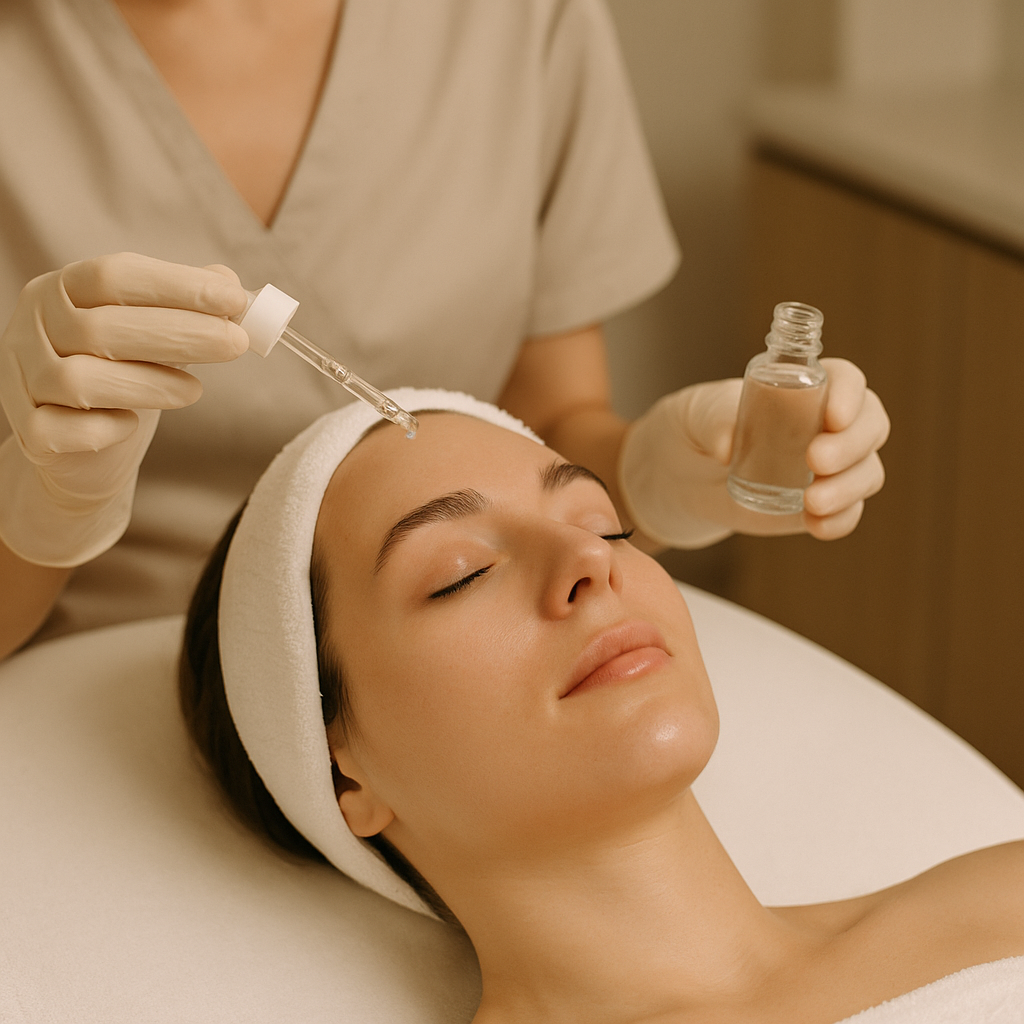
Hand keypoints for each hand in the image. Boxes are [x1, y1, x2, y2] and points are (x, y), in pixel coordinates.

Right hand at [0, 252, 247, 566]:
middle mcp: (34, 328)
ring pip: (81, 380)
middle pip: (102, 326)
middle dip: (179, 334)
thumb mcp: (152, 334)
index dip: (177, 285)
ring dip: (149, 384)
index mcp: (62, 290)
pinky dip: (104, 429)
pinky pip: (65, 431)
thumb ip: (185, 306)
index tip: (234, 300)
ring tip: (194, 390)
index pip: (114, 274)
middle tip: (235, 344)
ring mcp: (25, 381)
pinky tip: (131, 425)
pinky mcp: (30, 433)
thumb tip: (229, 284)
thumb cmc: (123, 377)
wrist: (83, 450)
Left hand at [618, 358, 889, 547]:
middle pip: (870, 426)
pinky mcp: (820, 504)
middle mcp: (827, 425)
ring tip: (811, 503)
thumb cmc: (697, 428)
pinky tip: (817, 525)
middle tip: (815, 461)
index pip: (847, 380)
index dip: (850, 395)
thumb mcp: (698, 413)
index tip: (833, 416)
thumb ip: (714, 420)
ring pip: (867, 472)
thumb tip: (727, 447)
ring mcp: (829, 467)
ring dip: (849, 488)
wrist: (683, 476)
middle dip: (852, 445)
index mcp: (805, 387)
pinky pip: (848, 512)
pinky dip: (841, 520)